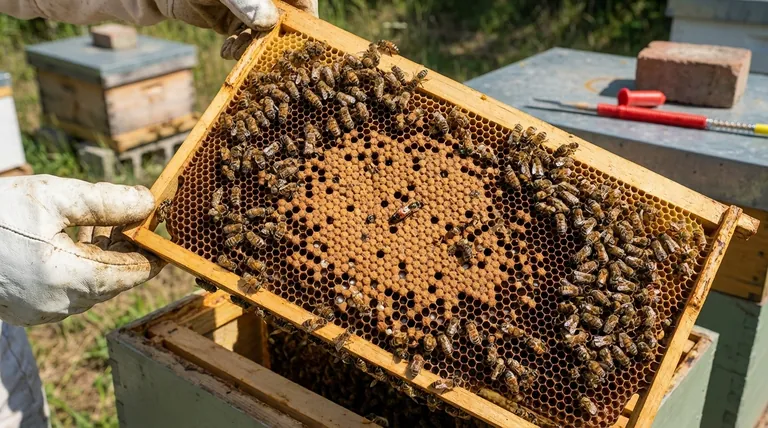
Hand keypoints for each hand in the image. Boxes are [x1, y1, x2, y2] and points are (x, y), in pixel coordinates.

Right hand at [0, 175, 163, 325]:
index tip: (161, 224)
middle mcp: (62, 305)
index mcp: (73, 280)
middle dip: (126, 246)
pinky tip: (68, 237)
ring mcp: (42, 313)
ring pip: (93, 283)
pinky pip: (69, 289)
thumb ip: (107, 202)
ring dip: (102, 253)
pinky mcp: (27, 311)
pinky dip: (78, 265)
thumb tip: (149, 203)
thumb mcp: (53, 197)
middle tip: (132, 213)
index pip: (137, 272)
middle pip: (116, 278)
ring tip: (97, 220)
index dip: (154, 247)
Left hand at [220, 0, 318, 59]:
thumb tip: (268, 22)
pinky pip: (245, 41)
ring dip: (253, 48)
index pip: (302, 4)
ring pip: (265, 36)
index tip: (301, 43)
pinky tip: (227, 52)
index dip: (305, 23)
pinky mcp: (235, 22)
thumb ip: (246, 2)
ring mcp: (252, 9)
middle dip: (274, 41)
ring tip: (236, 51)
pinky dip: (238, 50)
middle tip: (266, 56)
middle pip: (285, 22)